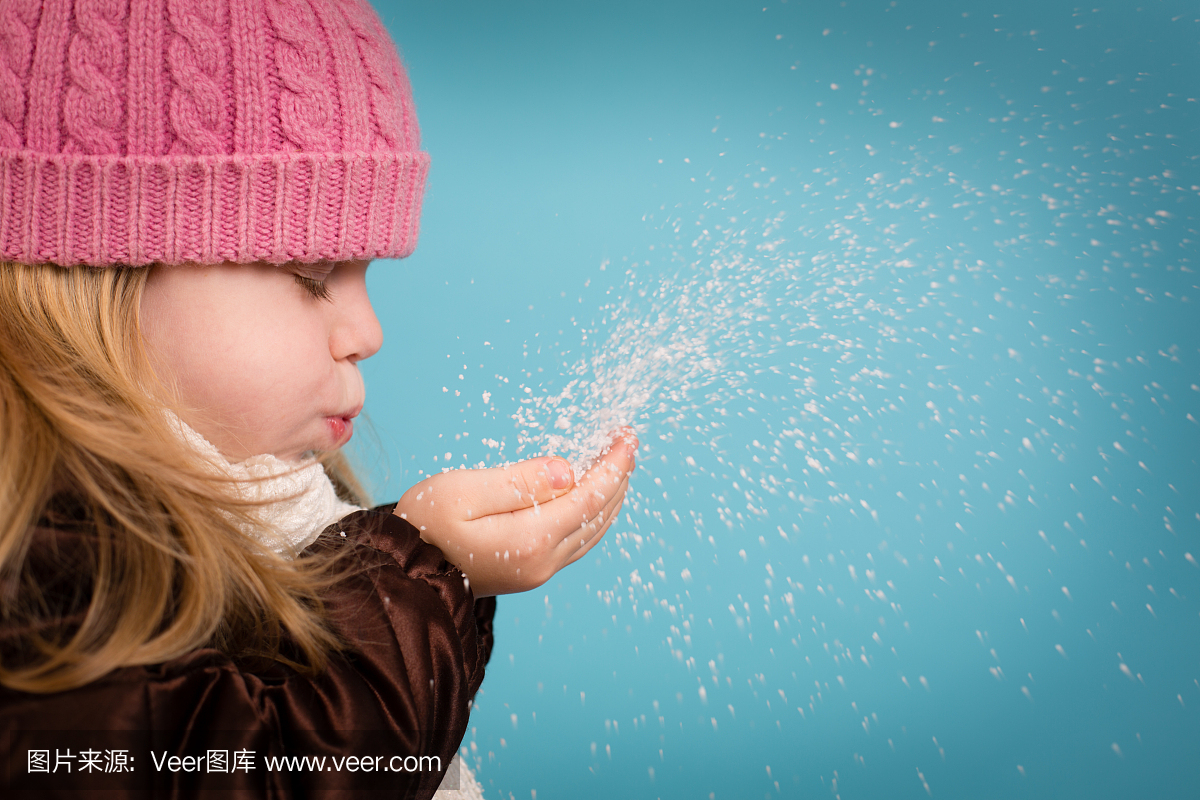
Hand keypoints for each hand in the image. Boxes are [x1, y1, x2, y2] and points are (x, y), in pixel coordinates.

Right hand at [394, 429, 637, 597]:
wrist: (400, 572)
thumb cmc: (423, 525)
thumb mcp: (464, 492)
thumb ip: (519, 481)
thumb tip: (568, 470)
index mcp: (530, 538)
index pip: (589, 495)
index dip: (613, 464)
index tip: (627, 436)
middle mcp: (543, 560)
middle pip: (598, 513)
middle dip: (618, 475)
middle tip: (627, 441)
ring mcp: (538, 570)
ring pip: (592, 530)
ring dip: (610, 496)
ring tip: (619, 465)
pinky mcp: (530, 572)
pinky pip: (578, 541)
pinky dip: (594, 515)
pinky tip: (594, 499)